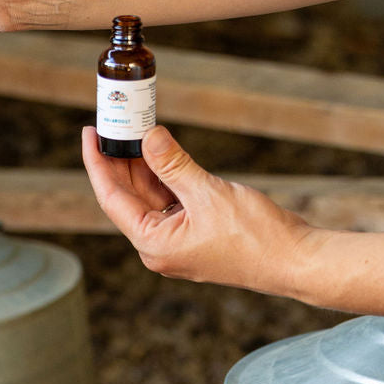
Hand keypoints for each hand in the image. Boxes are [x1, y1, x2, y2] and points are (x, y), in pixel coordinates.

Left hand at [81, 125, 314, 298]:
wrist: (293, 260)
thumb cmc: (255, 236)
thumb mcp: (208, 193)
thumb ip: (173, 164)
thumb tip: (148, 136)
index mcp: (153, 244)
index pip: (112, 198)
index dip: (98, 163)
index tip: (90, 133)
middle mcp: (159, 246)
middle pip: (128, 197)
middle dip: (121, 159)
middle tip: (114, 123)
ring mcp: (177, 241)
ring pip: (150, 197)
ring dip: (144, 165)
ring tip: (135, 129)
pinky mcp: (196, 234)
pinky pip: (171, 201)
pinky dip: (166, 176)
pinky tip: (161, 151)